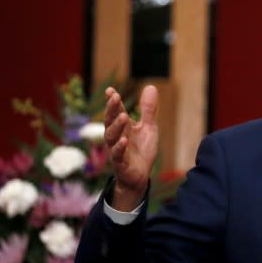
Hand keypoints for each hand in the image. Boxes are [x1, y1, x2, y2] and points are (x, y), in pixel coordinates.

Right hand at [103, 85, 158, 210]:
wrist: (140, 176)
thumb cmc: (141, 151)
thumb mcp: (148, 128)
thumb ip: (148, 110)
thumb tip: (151, 86)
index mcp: (123, 127)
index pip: (116, 111)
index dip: (113, 101)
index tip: (111, 90)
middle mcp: (117, 136)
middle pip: (110, 121)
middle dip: (112, 109)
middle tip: (115, 97)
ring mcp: (117, 150)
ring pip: (111, 137)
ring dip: (116, 126)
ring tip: (124, 116)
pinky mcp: (120, 163)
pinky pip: (117, 155)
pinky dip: (120, 147)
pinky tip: (124, 140)